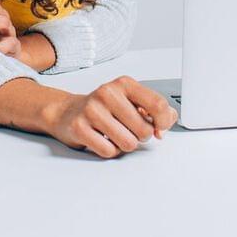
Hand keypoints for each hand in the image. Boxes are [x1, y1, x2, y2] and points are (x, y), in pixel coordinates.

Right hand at [42, 76, 177, 158]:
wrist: (68, 112)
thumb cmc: (104, 108)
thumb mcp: (130, 100)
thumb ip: (155, 108)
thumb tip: (168, 120)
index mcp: (124, 84)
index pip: (157, 105)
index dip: (164, 122)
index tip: (159, 128)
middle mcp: (107, 93)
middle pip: (144, 130)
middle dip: (141, 136)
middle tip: (129, 130)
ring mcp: (92, 110)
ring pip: (128, 143)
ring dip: (125, 145)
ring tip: (115, 134)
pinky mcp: (80, 128)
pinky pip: (110, 151)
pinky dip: (110, 151)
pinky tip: (102, 139)